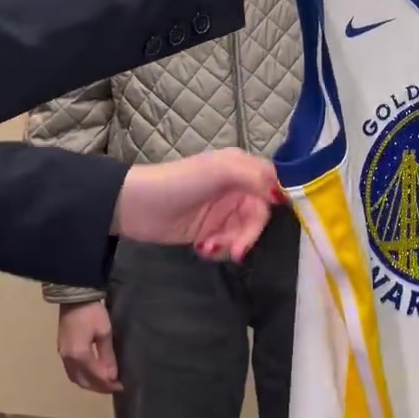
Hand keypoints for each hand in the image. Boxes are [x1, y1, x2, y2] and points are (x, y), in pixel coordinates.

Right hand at [57, 301, 121, 393]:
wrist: (74, 297)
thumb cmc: (92, 312)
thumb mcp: (104, 332)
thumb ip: (107, 356)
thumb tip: (112, 376)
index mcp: (79, 355)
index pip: (95, 377)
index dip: (108, 384)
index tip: (121, 386)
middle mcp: (68, 359)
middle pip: (83, 381)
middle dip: (99, 387)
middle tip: (114, 387)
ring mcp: (62, 355)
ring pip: (76, 378)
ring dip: (90, 384)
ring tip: (104, 383)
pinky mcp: (62, 350)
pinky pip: (71, 371)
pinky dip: (82, 377)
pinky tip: (91, 375)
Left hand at [111, 148, 281, 261]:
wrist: (136, 206)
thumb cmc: (179, 182)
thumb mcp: (218, 171)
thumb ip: (254, 177)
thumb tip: (282, 195)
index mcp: (241, 167)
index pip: (273, 185)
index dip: (277, 203)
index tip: (274, 222)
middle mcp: (236, 188)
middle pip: (260, 215)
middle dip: (248, 234)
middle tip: (235, 250)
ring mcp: (223, 211)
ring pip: (245, 233)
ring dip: (231, 244)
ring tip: (208, 247)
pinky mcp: (210, 231)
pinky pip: (228, 244)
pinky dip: (218, 249)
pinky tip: (202, 247)